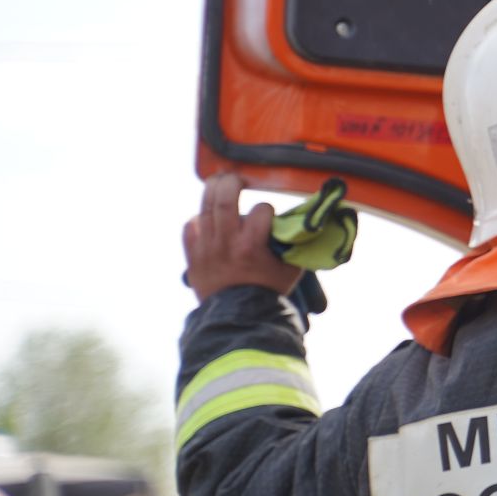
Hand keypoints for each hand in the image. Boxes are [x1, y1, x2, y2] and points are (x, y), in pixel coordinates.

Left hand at [183, 174, 302, 302]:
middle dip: (233, 182)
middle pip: (225, 198)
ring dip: (213, 190)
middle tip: (239, 178)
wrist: (238, 317)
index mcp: (251, 246)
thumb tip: (307, 228)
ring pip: (205, 207)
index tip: (268, 216)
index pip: (261, 210)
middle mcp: (226, 242)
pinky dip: (198, 218)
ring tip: (220, 181)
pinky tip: (207, 217)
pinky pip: (190, 226)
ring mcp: (206, 247)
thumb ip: (296, 246)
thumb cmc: (268, 292)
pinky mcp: (193, 255)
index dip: (267, 209)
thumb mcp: (290, 269)